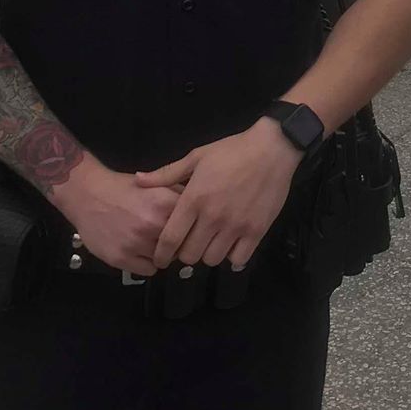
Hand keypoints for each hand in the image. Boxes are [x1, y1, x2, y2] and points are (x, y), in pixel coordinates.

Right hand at [48, 160, 181, 275]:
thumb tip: (201, 207)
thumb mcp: (155, 184)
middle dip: (178, 243)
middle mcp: (152, 225)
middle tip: (168, 237)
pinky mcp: (121, 259)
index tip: (190, 229)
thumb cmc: (123, 189)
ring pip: (165, 260)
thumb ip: (179, 195)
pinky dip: (147, 263)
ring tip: (150, 241)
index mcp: (165, 204)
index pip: (194, 226)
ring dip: (162, 254)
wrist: (88, 195)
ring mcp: (136, 243)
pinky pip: (149, 270)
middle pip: (181, 246)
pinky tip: (139, 250)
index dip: (193, 228)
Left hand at [136, 117, 301, 270]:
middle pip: (190, 255)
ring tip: (209, 243)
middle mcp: (213, 217)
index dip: (161, 254)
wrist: (272, 149)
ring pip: (212, 260)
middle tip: (188, 245)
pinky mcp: (256, 231)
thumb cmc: (231, 151)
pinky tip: (230, 244)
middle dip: (184, 254)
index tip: (160, 259)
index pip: (170, 239)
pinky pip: (238, 259)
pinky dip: (231, 256)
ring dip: (207, 254)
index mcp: (194, 200)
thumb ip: (166, 174)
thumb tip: (138, 181)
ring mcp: (236, 226)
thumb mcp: (196, 157)